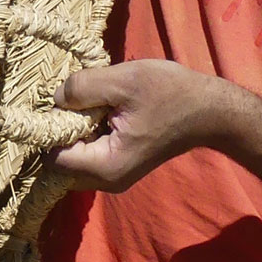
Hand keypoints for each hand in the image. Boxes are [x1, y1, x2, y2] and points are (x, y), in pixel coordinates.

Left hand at [52, 60, 225, 188]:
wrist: (210, 112)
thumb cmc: (171, 94)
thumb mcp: (123, 80)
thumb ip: (82, 88)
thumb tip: (54, 98)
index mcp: (105, 166)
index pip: (53, 157)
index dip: (51, 128)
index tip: (66, 102)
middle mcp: (106, 181)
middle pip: (60, 161)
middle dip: (62, 130)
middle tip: (82, 102)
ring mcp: (113, 177)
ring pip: (73, 157)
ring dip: (76, 130)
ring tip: (97, 105)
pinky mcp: (119, 167)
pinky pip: (88, 154)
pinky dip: (88, 134)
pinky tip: (106, 112)